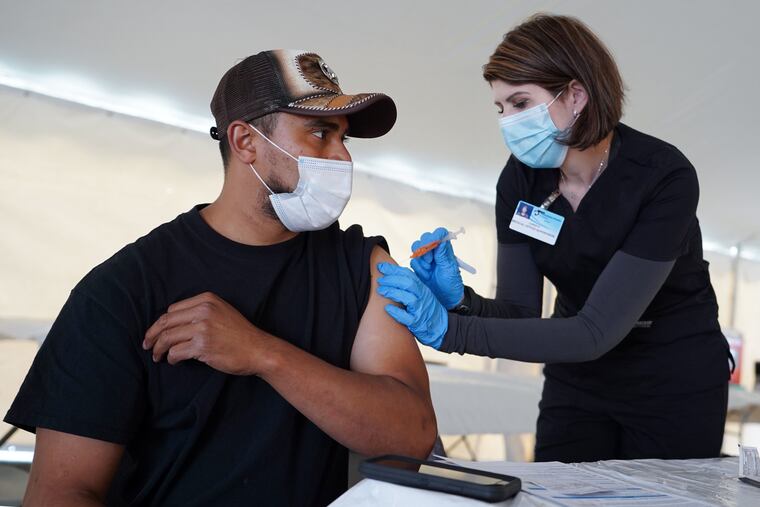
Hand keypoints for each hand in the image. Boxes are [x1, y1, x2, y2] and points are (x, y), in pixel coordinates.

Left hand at [143, 292, 274, 375]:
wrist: (258, 349)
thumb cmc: (240, 334)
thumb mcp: (222, 312)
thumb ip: (200, 312)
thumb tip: (173, 324)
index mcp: (207, 299)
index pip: (173, 310)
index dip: (161, 323)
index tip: (156, 333)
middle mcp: (203, 310)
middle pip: (166, 322)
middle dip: (152, 335)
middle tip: (147, 345)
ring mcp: (203, 328)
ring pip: (167, 337)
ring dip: (158, 348)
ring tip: (157, 356)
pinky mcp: (202, 346)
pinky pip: (176, 351)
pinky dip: (171, 358)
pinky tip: (174, 361)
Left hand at [376, 263, 447, 348]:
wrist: (442, 327)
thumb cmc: (428, 309)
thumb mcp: (422, 293)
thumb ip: (410, 285)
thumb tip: (393, 276)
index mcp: (422, 288)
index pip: (408, 274)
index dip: (394, 269)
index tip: (382, 266)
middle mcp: (422, 296)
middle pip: (407, 283)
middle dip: (391, 279)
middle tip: (380, 280)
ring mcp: (420, 309)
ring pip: (407, 297)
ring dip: (392, 292)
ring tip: (381, 290)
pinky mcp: (417, 322)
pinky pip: (406, 317)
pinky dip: (396, 312)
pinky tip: (387, 308)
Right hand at [410, 227, 463, 308]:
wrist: (446, 299)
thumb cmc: (452, 284)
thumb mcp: (450, 269)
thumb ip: (443, 254)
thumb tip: (442, 239)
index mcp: (445, 248)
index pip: (439, 233)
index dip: (434, 237)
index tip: (433, 246)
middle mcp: (435, 251)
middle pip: (425, 238)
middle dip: (425, 249)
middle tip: (430, 261)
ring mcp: (426, 258)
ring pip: (416, 248)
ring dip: (421, 259)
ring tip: (428, 269)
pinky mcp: (419, 267)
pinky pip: (413, 261)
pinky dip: (418, 268)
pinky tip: (425, 275)